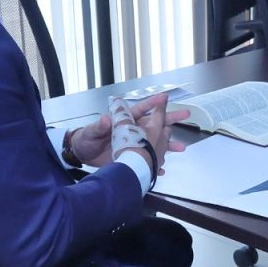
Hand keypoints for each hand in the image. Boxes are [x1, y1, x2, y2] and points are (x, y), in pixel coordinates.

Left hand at [71, 93, 188, 169]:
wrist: (82, 155)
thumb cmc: (86, 139)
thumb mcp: (91, 132)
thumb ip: (98, 126)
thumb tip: (105, 119)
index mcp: (123, 121)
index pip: (140, 109)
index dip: (153, 103)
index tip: (165, 98)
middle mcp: (132, 131)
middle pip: (154, 124)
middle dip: (170, 120)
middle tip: (185, 115)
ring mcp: (133, 144)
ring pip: (155, 143)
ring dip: (168, 145)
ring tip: (181, 148)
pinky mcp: (131, 156)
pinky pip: (146, 160)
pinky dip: (154, 164)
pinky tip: (162, 168)